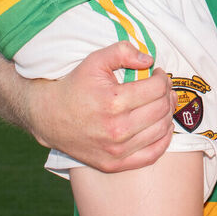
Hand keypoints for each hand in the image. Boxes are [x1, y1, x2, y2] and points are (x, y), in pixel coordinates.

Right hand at [29, 41, 177, 173]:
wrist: (49, 117)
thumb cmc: (75, 86)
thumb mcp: (95, 60)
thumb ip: (123, 52)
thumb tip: (149, 60)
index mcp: (113, 101)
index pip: (157, 89)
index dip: (162, 78)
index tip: (157, 74)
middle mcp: (117, 129)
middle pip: (161, 108)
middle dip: (167, 93)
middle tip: (161, 87)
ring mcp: (116, 150)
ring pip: (161, 130)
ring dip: (167, 114)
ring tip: (161, 103)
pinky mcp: (114, 164)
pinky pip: (152, 155)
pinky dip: (163, 140)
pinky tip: (162, 126)